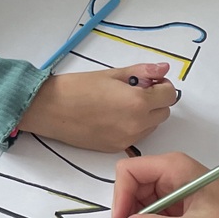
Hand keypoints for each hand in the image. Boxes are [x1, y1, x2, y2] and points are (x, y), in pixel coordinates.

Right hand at [18, 64, 177, 150]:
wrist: (49, 109)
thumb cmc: (77, 87)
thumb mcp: (112, 74)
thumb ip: (142, 71)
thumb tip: (164, 69)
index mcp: (137, 102)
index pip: (169, 95)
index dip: (162, 85)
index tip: (149, 80)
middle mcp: (136, 124)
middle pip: (164, 113)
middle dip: (155, 100)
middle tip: (135, 90)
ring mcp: (127, 139)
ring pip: (152, 126)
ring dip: (146, 115)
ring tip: (121, 104)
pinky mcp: (116, 148)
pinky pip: (136, 136)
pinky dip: (133, 126)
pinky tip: (113, 116)